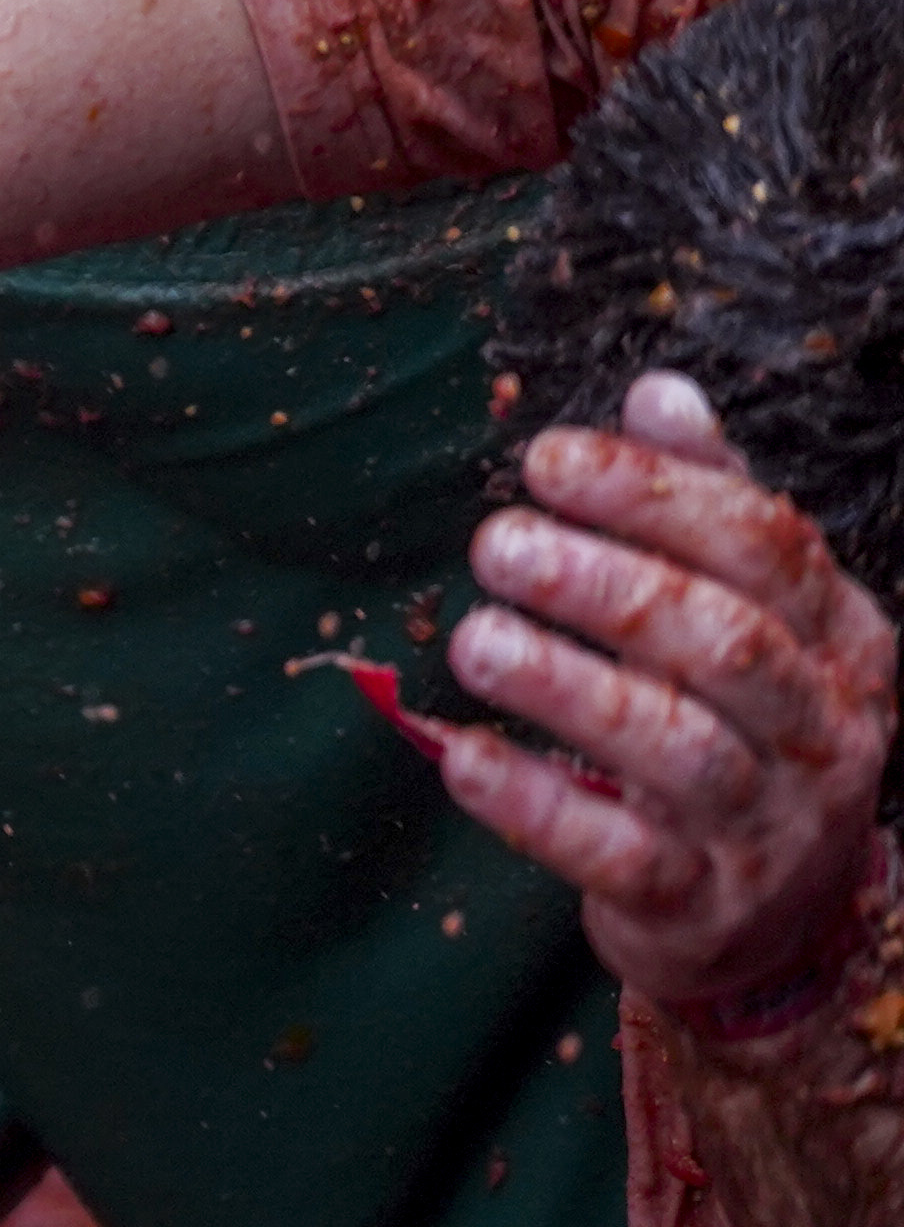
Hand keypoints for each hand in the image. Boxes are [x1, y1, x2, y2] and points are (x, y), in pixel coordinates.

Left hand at [418, 370, 901, 1012]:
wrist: (776, 921)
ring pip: (679, 750)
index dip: (654, 495)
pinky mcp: (699, 906)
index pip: (766, 547)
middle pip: (725, 644)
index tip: (545, 460)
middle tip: (497, 543)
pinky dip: (538, 804)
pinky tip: (463, 757)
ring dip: (568, 688)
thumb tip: (660, 390)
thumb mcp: (756, 616)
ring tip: (473, 639)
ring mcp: (769, 829)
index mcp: (846, 644)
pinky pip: (620, 853)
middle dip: (606, 586)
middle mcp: (825, 735)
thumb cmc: (746, 731)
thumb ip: (711, 505)